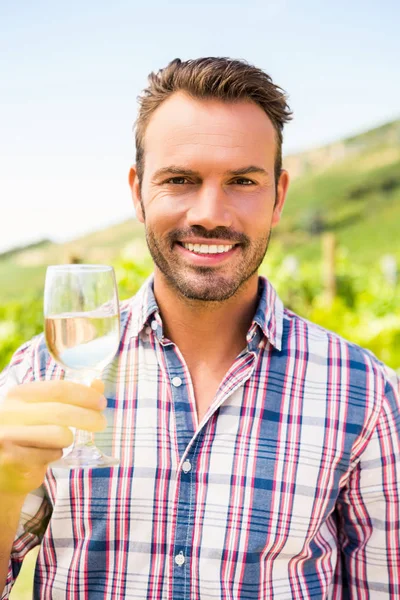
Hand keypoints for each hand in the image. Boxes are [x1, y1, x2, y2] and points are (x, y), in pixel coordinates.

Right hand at [0, 380, 106, 496]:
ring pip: (59, 434)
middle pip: (61, 412)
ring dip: (67, 440)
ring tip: (60, 443)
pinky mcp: (11, 459)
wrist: (1, 469)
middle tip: (101, 423)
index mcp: (17, 394)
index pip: (58, 389)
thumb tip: (98, 384)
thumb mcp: (43, 411)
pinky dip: (55, 455)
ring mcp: (8, 436)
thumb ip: (70, 397)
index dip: (84, 395)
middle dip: (88, 417)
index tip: (101, 402)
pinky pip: (50, 454)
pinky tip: (45, 456)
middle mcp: (9, 412)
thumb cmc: (26, 435)